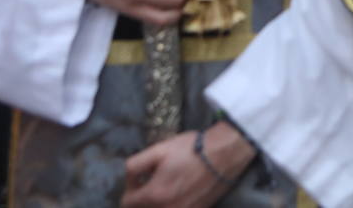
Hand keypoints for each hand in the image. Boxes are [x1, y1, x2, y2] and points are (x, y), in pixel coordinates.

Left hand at [122, 123, 254, 207]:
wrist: (225, 153)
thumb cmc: (191, 149)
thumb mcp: (159, 150)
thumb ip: (134, 166)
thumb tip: (126, 178)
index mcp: (154, 195)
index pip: (126, 203)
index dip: (129, 189)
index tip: (138, 179)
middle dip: (142, 200)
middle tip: (150, 183)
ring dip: (156, 204)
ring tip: (165, 188)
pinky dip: (172, 205)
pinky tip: (179, 192)